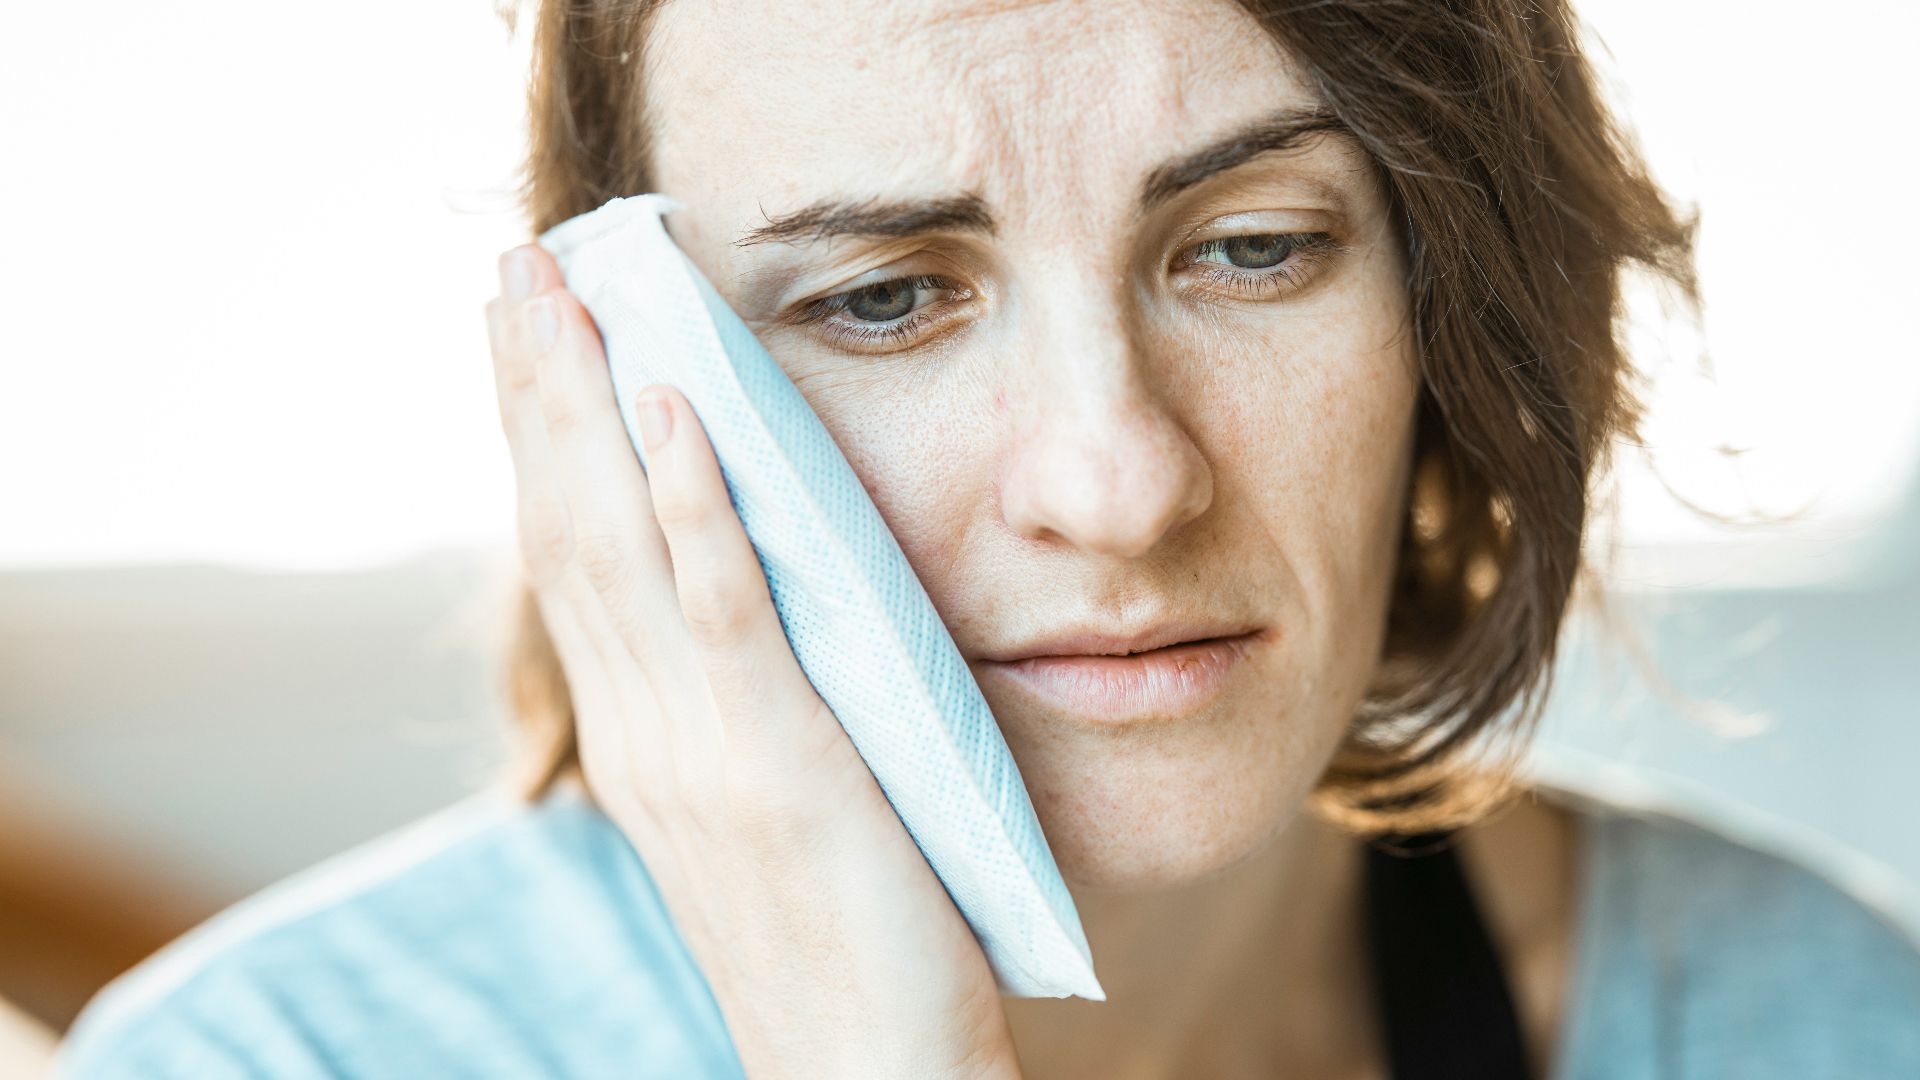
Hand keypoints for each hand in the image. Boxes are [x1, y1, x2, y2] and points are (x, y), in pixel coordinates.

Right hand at [485, 243, 1022, 1079]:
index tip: (524, 331)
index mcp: (641, 741)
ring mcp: (701, 748)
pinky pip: (724, 610)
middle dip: (536, 388)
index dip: (539, 437)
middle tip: (514, 264)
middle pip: (566, 526)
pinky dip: (689, 501)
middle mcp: (645, 733)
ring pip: (617, 543)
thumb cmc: (834, 943)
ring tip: (561, 291)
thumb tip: (740, 608)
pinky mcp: (782, 763)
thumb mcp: (760, 809)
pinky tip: (669, 408)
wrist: (866, 1075)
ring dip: (584, 406)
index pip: (570, 557)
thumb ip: (733, 708)